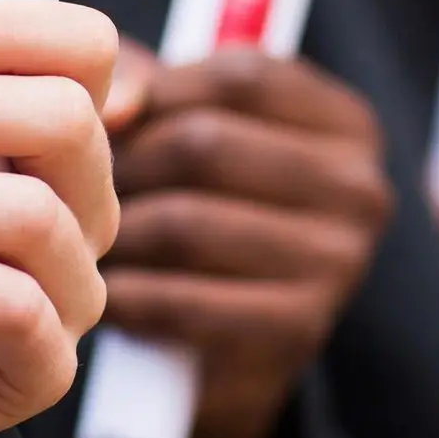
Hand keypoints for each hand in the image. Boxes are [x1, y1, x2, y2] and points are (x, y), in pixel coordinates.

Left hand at [103, 44, 392, 437]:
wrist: (223, 361)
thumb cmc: (201, 217)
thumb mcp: (190, 133)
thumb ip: (150, 87)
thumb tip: (114, 101)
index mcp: (348, 125)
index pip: (241, 76)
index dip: (155, 92)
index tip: (106, 121)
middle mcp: (362, 189)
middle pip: (205, 143)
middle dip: (124, 166)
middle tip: (76, 190)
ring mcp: (340, 263)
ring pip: (184, 222)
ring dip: (117, 236)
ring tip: (87, 241)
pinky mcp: (298, 332)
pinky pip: (181, 300)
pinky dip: (129, 298)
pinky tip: (110, 297)